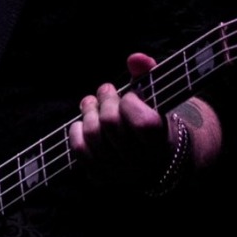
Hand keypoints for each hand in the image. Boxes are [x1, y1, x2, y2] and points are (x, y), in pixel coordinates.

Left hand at [68, 53, 171, 188]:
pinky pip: (80, 151)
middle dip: (105, 100)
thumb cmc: (155, 119)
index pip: (142, 122)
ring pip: (93, 136)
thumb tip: (135, 58)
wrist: (156, 158)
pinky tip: (83, 122)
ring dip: (88, 112)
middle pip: (111, 124)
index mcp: (160, 142)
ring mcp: (120, 173)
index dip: (130, 102)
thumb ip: (149, 75)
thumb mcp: (158, 97)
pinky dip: (76, 132)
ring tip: (91, 103)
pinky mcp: (102, 177)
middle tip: (106, 91)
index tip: (130, 95)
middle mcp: (141, 162)